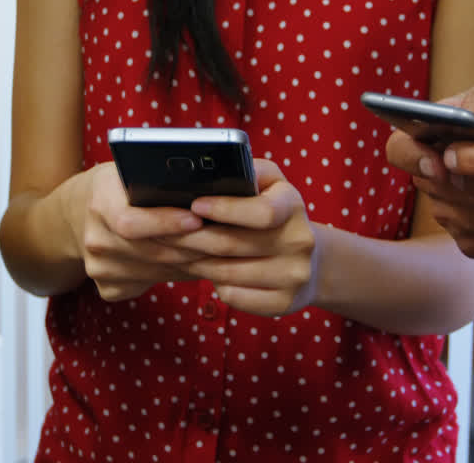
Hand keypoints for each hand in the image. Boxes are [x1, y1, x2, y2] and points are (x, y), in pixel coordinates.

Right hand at [73, 163, 208, 302]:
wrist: (78, 213)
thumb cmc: (119, 186)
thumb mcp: (132, 171)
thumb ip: (160, 179)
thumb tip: (210, 188)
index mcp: (99, 202)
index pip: (130, 221)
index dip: (165, 222)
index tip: (198, 220)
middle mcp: (95, 239)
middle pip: (151, 251)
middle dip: (193, 246)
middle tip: (227, 240)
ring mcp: (99, 268)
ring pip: (157, 271)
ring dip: (192, 263)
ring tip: (220, 252)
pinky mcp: (108, 288)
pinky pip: (151, 285)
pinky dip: (177, 275)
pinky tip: (196, 263)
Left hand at [160, 159, 320, 316]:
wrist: (312, 262)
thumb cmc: (275, 213)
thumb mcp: (269, 183)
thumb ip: (245, 171)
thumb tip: (205, 173)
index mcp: (294, 206)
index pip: (262, 211)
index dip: (224, 209)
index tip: (194, 205)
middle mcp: (300, 241)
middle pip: (232, 244)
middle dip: (190, 238)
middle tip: (162, 233)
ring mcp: (294, 275)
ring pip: (227, 273)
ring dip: (194, 263)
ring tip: (174, 252)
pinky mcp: (285, 302)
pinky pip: (235, 296)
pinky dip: (212, 285)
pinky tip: (201, 272)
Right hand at [385, 71, 473, 258]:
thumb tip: (472, 118)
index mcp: (431, 132)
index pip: (399, 148)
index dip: (414, 158)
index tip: (440, 165)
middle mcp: (433, 172)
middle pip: (428, 188)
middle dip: (467, 185)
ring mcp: (448, 207)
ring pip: (455, 218)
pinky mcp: (469, 236)